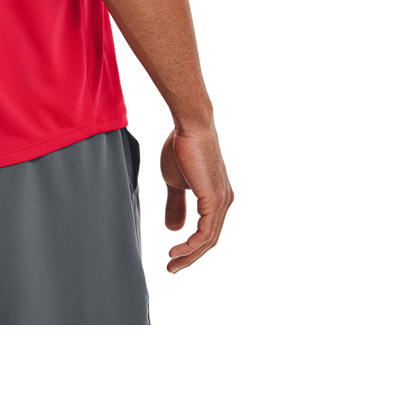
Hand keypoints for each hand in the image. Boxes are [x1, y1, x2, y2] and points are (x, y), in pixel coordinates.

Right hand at [160, 127, 233, 273]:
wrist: (189, 127)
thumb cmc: (182, 148)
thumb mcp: (175, 183)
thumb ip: (176, 205)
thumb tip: (174, 229)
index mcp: (217, 198)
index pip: (207, 231)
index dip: (191, 247)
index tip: (172, 257)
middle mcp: (225, 202)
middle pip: (210, 240)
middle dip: (190, 257)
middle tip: (172, 269)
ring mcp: (222, 202)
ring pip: (209, 240)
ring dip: (189, 255)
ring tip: (171, 264)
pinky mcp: (215, 200)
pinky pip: (206, 232)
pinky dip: (191, 245)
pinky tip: (176, 250)